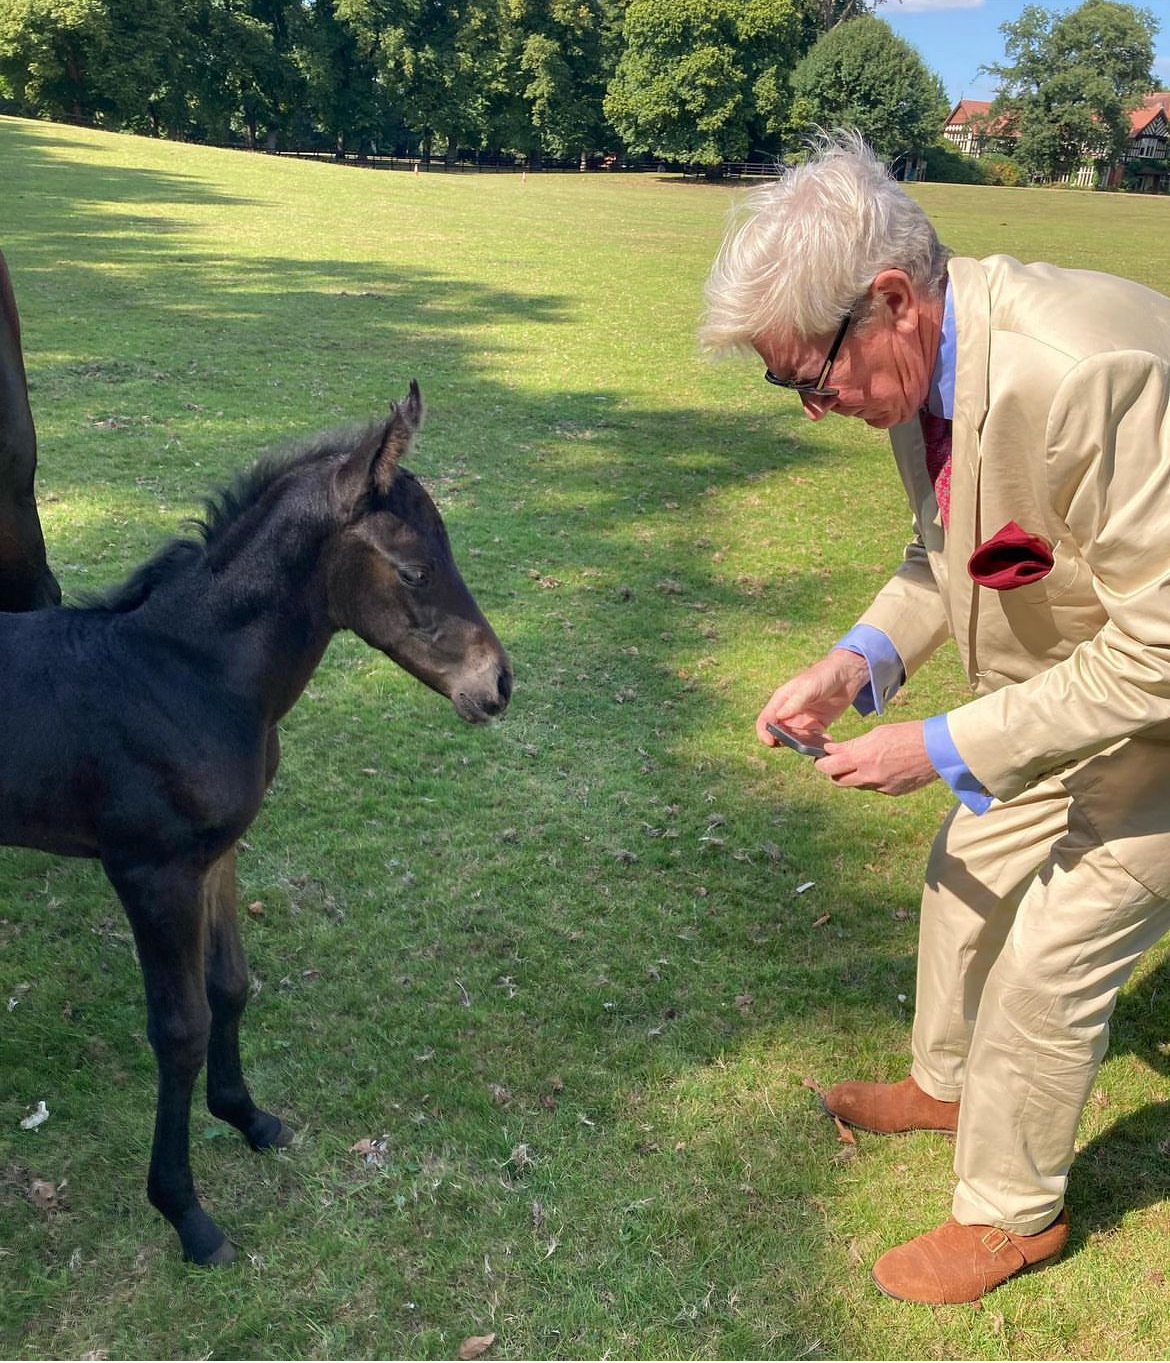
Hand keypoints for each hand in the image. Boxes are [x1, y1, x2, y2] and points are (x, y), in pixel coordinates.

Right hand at [757, 649, 869, 747]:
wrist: (846, 675)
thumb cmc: (824, 675)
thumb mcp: (808, 687)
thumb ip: (794, 702)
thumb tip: (778, 716)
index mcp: (781, 700)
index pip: (765, 719)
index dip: (764, 732)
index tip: (771, 742)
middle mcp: (789, 712)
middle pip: (778, 732)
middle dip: (784, 741)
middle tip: (798, 744)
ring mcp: (803, 719)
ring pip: (795, 738)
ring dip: (802, 744)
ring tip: (815, 741)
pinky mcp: (817, 725)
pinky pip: (812, 739)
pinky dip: (817, 743)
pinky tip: (827, 739)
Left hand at [818, 720, 937, 796]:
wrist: (938, 749)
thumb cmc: (908, 734)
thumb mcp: (877, 733)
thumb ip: (853, 745)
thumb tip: (833, 750)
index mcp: (862, 758)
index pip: (829, 766)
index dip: (821, 761)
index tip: (822, 755)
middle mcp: (869, 776)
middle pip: (837, 781)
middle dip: (833, 771)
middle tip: (837, 760)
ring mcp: (881, 787)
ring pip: (856, 785)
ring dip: (852, 775)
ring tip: (863, 761)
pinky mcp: (893, 792)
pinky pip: (874, 787)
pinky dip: (872, 778)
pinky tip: (884, 766)